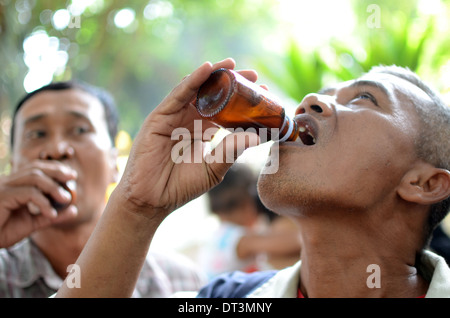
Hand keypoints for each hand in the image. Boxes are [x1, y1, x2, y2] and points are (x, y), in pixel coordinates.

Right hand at [0, 161, 77, 247]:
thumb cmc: (2, 232)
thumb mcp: (31, 223)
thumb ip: (50, 215)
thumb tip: (74, 210)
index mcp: (13, 185)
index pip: (34, 169)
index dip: (54, 169)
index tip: (71, 175)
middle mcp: (7, 182)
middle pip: (35, 168)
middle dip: (57, 171)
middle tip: (72, 179)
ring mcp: (3, 187)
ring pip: (33, 177)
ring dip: (53, 186)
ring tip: (66, 199)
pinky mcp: (2, 196)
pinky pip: (29, 193)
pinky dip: (44, 202)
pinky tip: (51, 213)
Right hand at [113, 58, 259, 218]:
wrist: (152, 200)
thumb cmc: (181, 186)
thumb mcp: (213, 167)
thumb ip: (231, 150)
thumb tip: (256, 137)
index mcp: (202, 131)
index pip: (225, 111)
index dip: (242, 101)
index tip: (264, 94)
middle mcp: (188, 120)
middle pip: (212, 96)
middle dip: (231, 83)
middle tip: (253, 75)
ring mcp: (173, 117)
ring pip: (195, 90)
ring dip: (213, 75)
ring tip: (232, 65)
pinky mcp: (159, 117)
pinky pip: (178, 95)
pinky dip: (192, 81)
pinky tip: (207, 69)